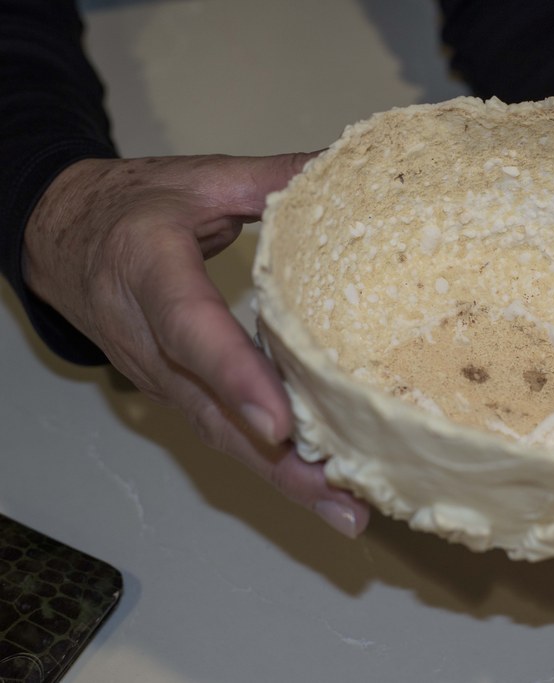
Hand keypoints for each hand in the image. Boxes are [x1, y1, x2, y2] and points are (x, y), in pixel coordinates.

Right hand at [23, 155, 369, 537]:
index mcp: (149, 271)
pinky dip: (268, 466)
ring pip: (219, 435)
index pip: (190, 332)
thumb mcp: (198, 178)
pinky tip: (319, 488)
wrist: (61, 236)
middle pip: (211, 412)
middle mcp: (151, 339)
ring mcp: (160, 376)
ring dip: (280, 481)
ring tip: (344, 512)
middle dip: (276, 464)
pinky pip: (222, 433)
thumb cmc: (131, 206)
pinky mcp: (176, 392)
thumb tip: (340, 166)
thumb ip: (269, 176)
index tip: (279, 424)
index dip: (233, 378)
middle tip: (341, 500)